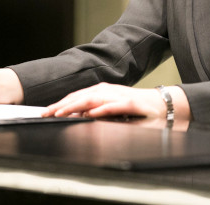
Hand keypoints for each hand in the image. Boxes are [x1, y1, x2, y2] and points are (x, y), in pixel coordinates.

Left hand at [43, 83, 165, 118]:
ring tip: (61, 112)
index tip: (46, 112)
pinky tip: (90, 114)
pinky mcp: (131, 103)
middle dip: (62, 105)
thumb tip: (80, 118)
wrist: (163, 105)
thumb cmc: (139, 110)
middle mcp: (109, 91)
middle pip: (81, 96)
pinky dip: (101, 109)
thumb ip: (98, 114)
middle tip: (46, 113)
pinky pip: (113, 106)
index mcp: (103, 93)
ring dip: (76, 105)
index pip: (77, 97)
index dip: (61, 104)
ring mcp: (119, 96)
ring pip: (93, 99)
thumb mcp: (114, 112)